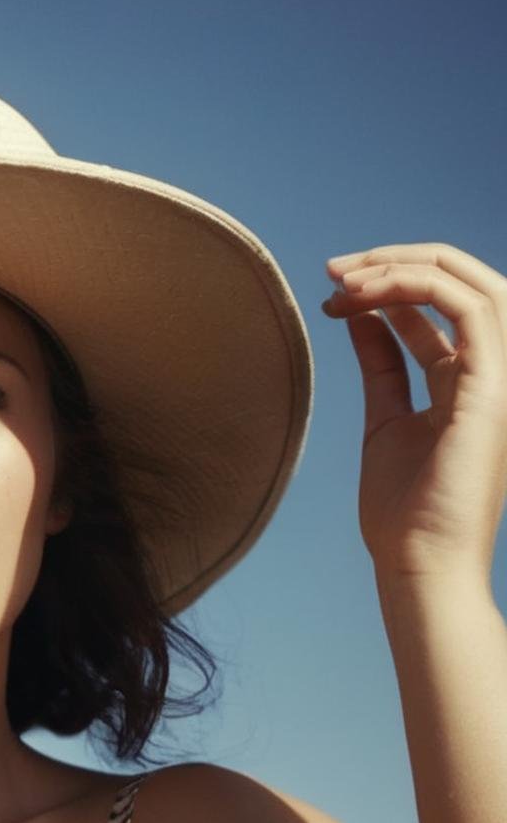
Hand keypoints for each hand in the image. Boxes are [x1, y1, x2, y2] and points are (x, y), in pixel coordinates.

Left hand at [321, 243, 506, 583]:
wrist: (417, 560)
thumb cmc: (403, 508)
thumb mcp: (385, 417)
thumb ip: (381, 365)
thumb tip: (360, 317)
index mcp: (468, 380)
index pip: (442, 307)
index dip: (389, 286)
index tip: (333, 292)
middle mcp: (491, 372)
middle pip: (462, 283)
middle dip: (398, 262)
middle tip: (335, 268)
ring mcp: (500, 378)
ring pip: (472, 283)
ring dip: (404, 267)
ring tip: (344, 277)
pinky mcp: (494, 389)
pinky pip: (471, 310)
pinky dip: (418, 289)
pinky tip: (366, 297)